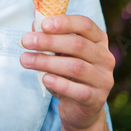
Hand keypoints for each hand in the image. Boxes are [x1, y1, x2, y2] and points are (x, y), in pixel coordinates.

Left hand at [20, 14, 115, 130]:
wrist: (79, 108)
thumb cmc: (67, 74)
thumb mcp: (59, 53)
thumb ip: (49, 36)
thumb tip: (34, 22)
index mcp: (98, 40)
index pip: (86, 25)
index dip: (65, 22)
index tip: (43, 24)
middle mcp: (105, 58)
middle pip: (78, 45)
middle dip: (49, 41)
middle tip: (25, 41)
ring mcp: (103, 79)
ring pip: (76, 67)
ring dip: (47, 62)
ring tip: (25, 60)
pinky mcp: (97, 99)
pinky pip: (79, 91)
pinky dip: (60, 84)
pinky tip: (45, 79)